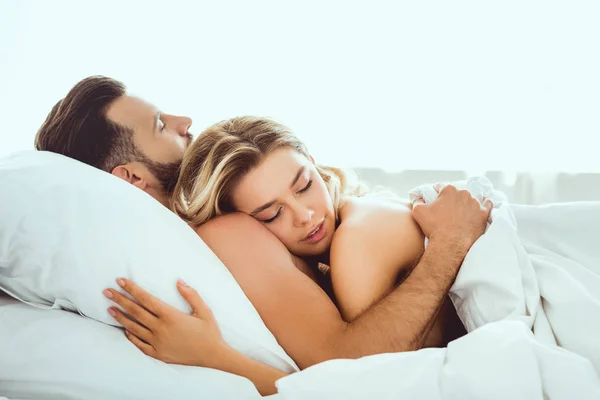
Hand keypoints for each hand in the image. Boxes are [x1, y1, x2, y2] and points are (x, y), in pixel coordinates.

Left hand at [103, 278, 226, 367]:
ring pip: (134, 328)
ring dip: (120, 317)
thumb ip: (191, 294)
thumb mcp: (204, 310)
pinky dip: (130, 336)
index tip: (121, 281)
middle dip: (120, 300)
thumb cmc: (209, 331)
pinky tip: (124, 329)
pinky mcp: (158, 354)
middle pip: (135, 312)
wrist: (213, 355)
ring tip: (110, 309)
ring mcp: (158, 343)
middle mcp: (161, 329)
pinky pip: (139, 344)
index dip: (132, 289)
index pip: (146, 299)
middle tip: (106, 291)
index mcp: (171, 316)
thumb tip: (179, 281)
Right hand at [412, 183, 492, 252]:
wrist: (450, 244)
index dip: (437, 193)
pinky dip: (485, 205)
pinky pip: (487, 205)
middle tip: (446, 210)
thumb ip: (418, 201)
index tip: (435, 199)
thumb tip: (419, 198)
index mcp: (449, 190)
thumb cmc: (434, 227)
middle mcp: (464, 193)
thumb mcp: (418, 211)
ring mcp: (475, 203)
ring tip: (460, 214)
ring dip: (466, 204)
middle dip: (452, 200)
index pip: (441, 187)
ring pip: (470, 200)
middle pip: (457, 193)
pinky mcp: (484, 214)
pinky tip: (482, 207)